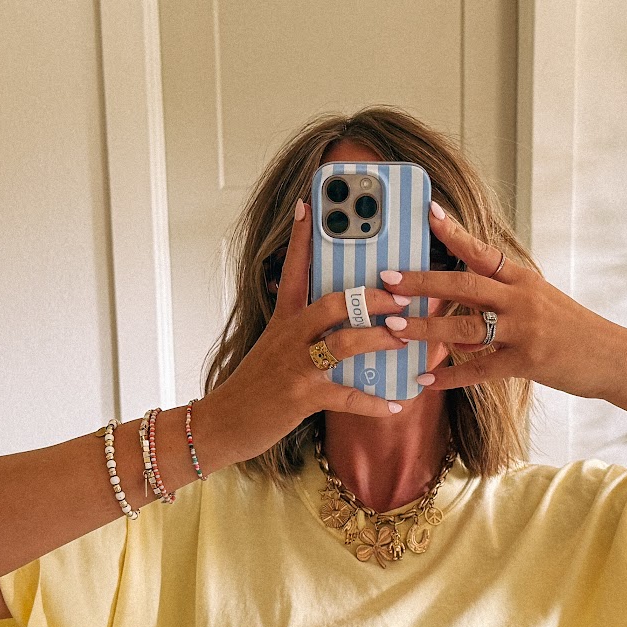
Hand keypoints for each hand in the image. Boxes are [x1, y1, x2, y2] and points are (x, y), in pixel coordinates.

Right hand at [195, 198, 411, 469]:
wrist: (222, 422)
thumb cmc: (256, 384)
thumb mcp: (275, 346)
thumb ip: (303, 328)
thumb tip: (341, 316)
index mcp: (284, 319)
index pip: (293, 269)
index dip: (302, 237)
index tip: (309, 204)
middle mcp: (290, 335)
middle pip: (333, 302)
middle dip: (372, 297)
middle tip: (402, 295)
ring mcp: (297, 365)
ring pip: (344, 343)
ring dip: (380, 339)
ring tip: (404, 339)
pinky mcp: (303, 396)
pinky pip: (346, 396)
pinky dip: (374, 402)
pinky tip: (395, 403)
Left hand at [390, 205, 626, 405]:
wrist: (613, 357)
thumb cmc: (573, 331)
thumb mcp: (538, 307)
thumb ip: (497, 313)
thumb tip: (459, 333)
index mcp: (523, 279)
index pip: (483, 251)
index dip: (454, 233)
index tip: (428, 213)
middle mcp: (521, 298)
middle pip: (464, 285)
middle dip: (422, 283)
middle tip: (388, 280)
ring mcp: (524, 330)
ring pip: (466, 327)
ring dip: (427, 328)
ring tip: (395, 329)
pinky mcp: (527, 361)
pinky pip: (481, 369)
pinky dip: (451, 377)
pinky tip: (426, 380)